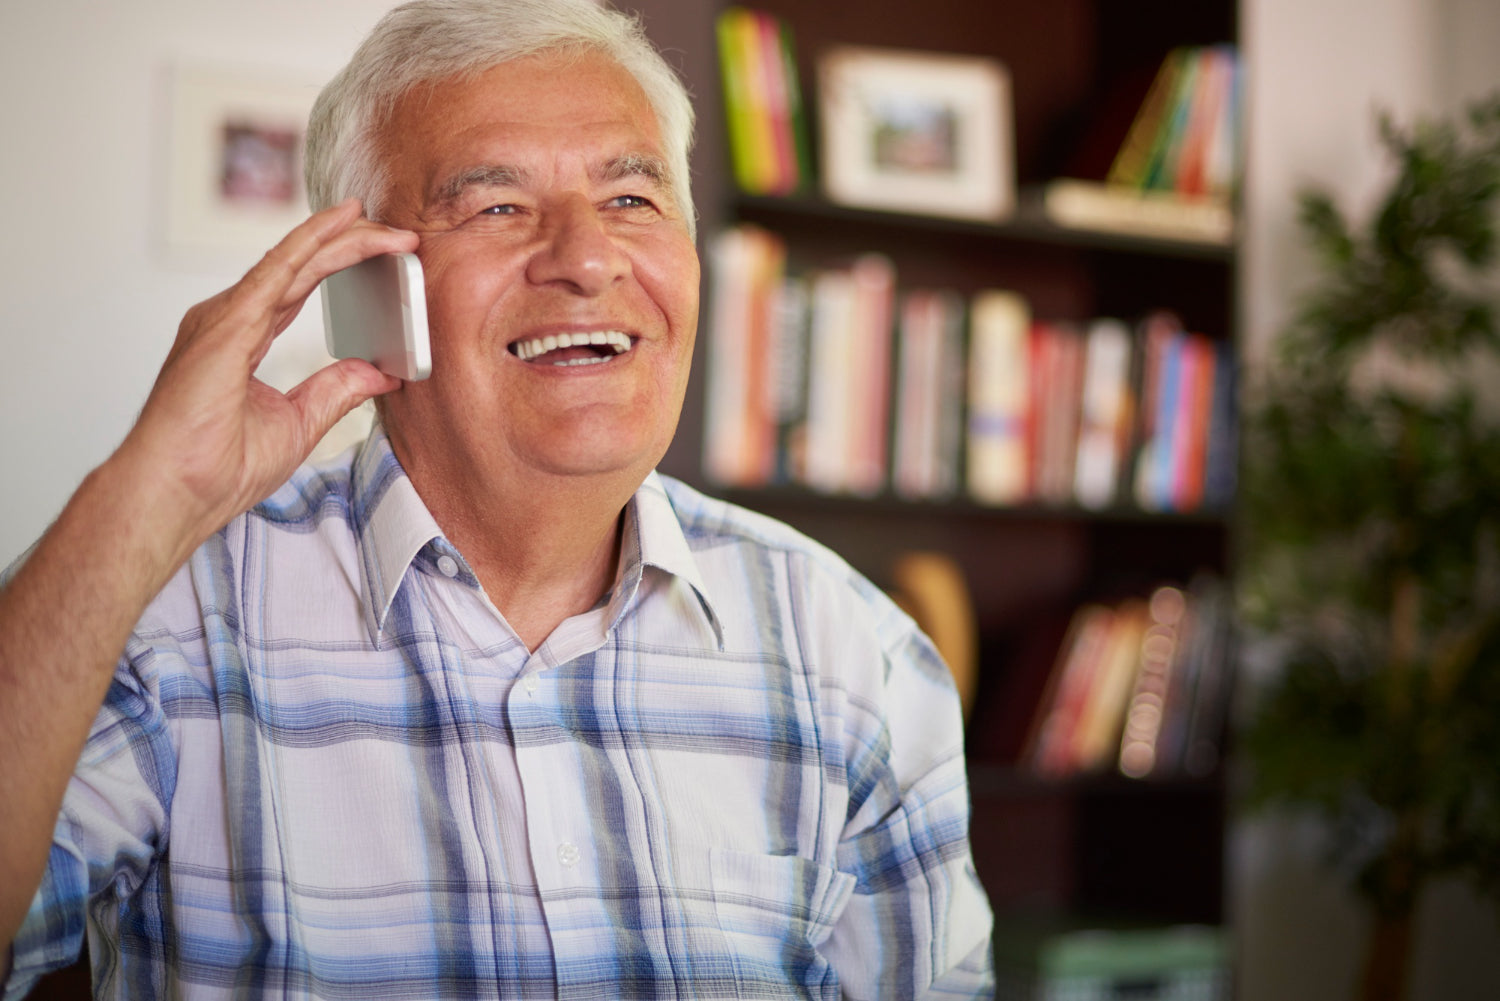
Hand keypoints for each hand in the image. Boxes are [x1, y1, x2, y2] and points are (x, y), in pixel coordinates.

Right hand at [116, 199, 419, 558]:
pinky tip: (341, 225)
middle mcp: (228, 318)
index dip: (337, 262)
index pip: (297, 286)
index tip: (382, 251)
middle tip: (396, 232)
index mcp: (240, 338)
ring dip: (338, 237)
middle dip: (347, 243)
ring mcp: (224, 317)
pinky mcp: (228, 324)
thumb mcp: (300, 423)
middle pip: (298, 265)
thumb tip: (380, 373)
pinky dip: (311, 243)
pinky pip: (278, 270)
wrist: (178, 492)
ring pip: (292, 259)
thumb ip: (338, 390)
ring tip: (378, 220)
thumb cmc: (218, 469)